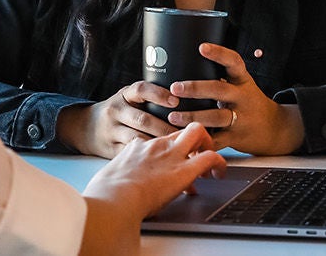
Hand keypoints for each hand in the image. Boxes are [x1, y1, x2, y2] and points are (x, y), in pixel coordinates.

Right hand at [57, 81, 180, 158]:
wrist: (84, 127)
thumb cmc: (118, 112)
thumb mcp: (128, 99)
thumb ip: (148, 99)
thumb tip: (183, 99)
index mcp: (124, 96)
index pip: (140, 89)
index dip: (158, 94)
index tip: (175, 101)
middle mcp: (116, 111)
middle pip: (142, 119)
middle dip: (165, 128)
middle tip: (185, 135)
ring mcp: (112, 131)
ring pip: (137, 138)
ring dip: (157, 145)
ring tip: (177, 150)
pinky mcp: (111, 149)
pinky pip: (131, 154)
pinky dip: (146, 158)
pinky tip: (162, 162)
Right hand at [79, 124, 227, 255]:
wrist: (114, 199)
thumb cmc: (106, 193)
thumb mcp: (110, 178)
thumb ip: (119, 177)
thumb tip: (114, 189)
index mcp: (136, 147)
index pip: (158, 140)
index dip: (167, 151)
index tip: (168, 165)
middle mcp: (156, 145)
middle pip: (178, 127)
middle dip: (191, 136)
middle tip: (196, 152)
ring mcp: (171, 154)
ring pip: (197, 131)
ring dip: (207, 143)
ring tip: (210, 161)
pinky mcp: (185, 169)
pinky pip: (211, 157)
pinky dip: (219, 163)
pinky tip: (219, 173)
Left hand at [167, 43, 305, 155]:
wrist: (276, 129)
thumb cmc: (250, 103)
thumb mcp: (242, 85)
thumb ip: (222, 78)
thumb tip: (190, 63)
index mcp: (243, 81)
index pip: (233, 62)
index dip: (219, 53)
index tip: (202, 47)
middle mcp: (242, 98)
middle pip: (219, 90)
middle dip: (196, 88)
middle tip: (175, 88)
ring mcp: (240, 119)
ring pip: (216, 117)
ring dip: (193, 116)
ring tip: (173, 116)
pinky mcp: (236, 138)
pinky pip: (216, 140)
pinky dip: (200, 140)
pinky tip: (185, 139)